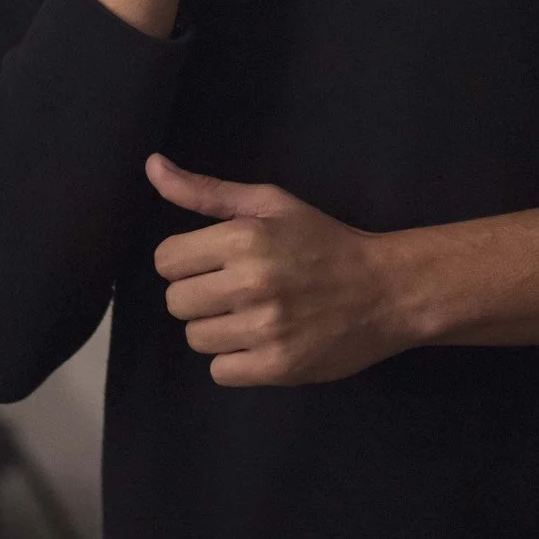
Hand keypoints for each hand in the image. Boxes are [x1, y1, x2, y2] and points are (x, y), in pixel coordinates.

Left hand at [148, 154, 413, 385]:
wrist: (387, 290)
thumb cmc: (323, 241)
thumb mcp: (269, 204)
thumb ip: (205, 191)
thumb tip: (152, 167)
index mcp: (243, 238)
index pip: (166, 260)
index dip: (186, 261)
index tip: (213, 262)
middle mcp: (250, 283)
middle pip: (176, 302)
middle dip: (199, 295)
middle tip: (234, 290)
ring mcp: (265, 329)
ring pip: (196, 338)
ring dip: (217, 329)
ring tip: (252, 315)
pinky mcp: (279, 367)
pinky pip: (220, 372)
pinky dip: (236, 360)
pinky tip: (261, 342)